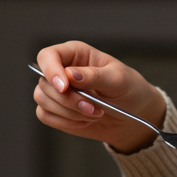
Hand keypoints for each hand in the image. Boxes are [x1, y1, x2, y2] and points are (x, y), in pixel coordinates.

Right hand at [33, 41, 165, 153]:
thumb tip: (71, 74)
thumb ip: (94, 75)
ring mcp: (57, 91)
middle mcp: (62, 70)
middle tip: (92, 107)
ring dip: (68, 112)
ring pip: (42, 100)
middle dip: (68, 100)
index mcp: (75, 54)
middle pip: (44, 82)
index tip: (64, 88)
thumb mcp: (118, 79)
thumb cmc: (129, 89)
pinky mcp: (56, 110)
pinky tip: (84, 121)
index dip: (51, 71)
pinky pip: (45, 116)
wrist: (133, 116)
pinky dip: (65, 122)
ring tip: (94, 113)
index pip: (48, 56)